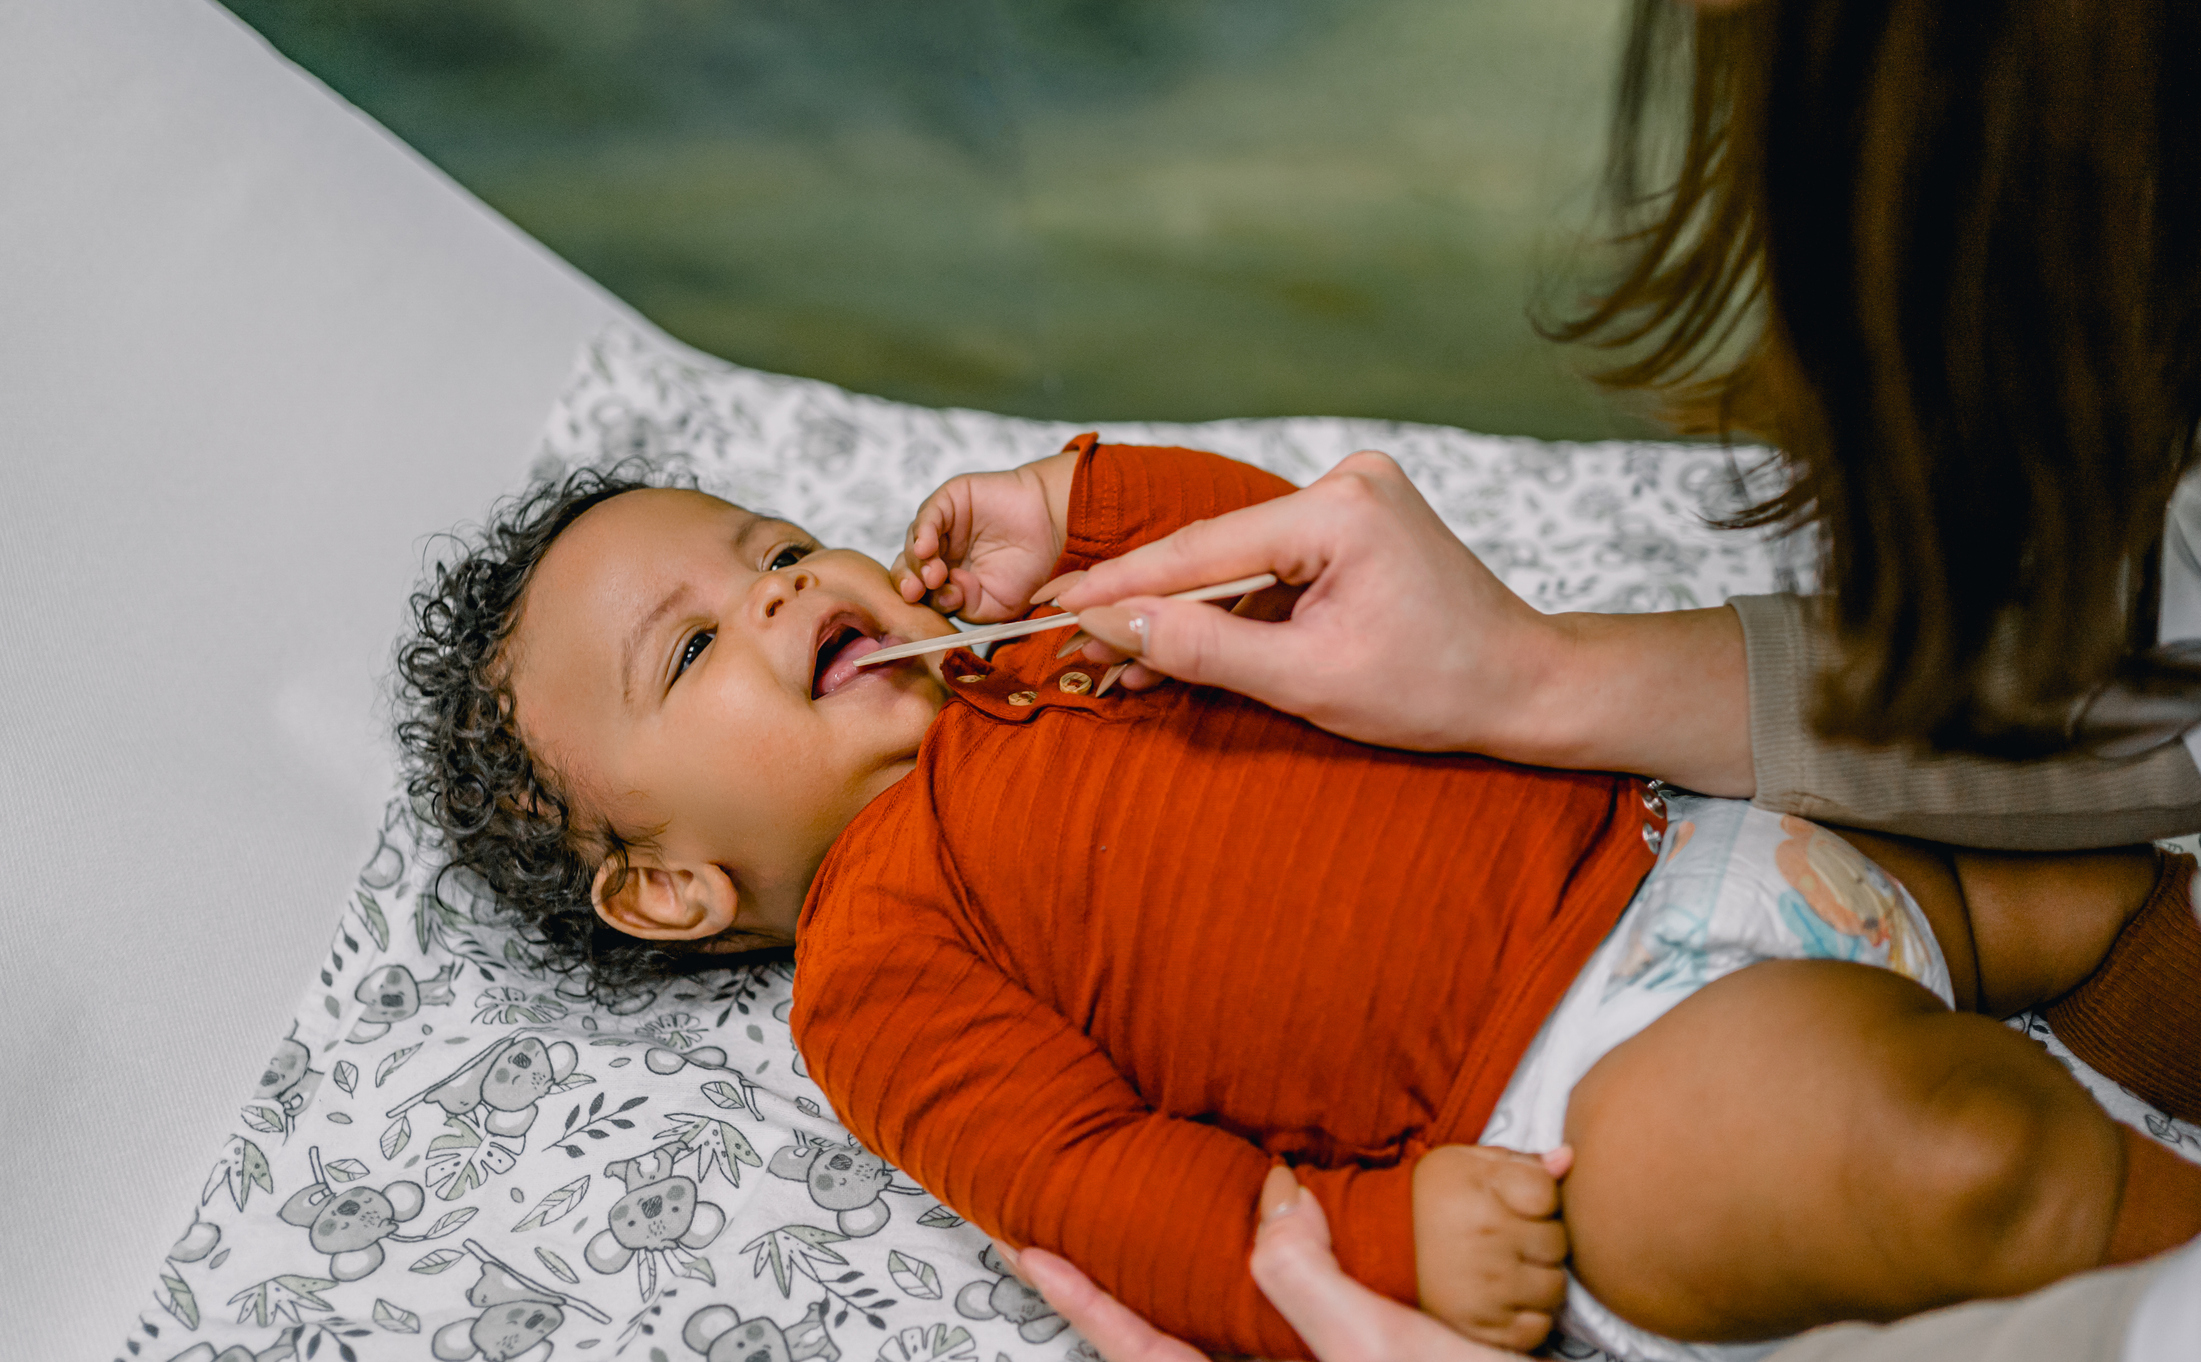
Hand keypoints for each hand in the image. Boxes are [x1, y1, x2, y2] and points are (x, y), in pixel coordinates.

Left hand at [892, 454, 1075, 622]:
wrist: (1057, 530)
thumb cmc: (1032, 568)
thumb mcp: (997, 605)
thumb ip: (965, 608)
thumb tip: (939, 598)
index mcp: (949, 580)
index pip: (921, 593)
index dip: (920, 602)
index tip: (938, 606)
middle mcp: (941, 554)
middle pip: (909, 569)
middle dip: (909, 583)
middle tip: (916, 593)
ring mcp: (943, 527)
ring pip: (914, 545)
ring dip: (918, 562)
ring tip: (934, 574)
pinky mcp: (948, 501)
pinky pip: (927, 517)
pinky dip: (923, 533)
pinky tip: (926, 548)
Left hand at [1010, 1166, 1530, 1361]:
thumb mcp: (1374, 1342)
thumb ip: (1304, 1275)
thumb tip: (1269, 1200)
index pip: (1137, 1348)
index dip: (1079, 1298)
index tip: (1027, 1248)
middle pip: (1172, 1343)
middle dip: (1123, 1293)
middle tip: (1076, 1237)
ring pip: (1227, 1332)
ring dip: (1193, 1284)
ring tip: (1155, 1234)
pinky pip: (1288, 1326)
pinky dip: (1271, 1281)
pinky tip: (1274, 1248)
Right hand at [1046, 450, 1569, 752]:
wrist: (1525, 687)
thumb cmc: (1436, 690)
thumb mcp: (1307, 679)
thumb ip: (1203, 647)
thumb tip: (1112, 623)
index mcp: (1340, 508)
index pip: (1202, 549)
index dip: (1121, 586)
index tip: (1053, 609)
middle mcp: (1345, 482)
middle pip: (1214, 550)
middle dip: (1144, 605)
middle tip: (1067, 642)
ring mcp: (1352, 498)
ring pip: (1237, 563)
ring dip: (1182, 613)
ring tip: (1109, 657)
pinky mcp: (1354, 524)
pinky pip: (1269, 568)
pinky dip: (1228, 610)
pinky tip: (1173, 644)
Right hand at [1412, 1145, 1571, 1351]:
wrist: (1375, 1244)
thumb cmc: (1428, 1197)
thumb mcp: (1466, 1163)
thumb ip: (1519, 1161)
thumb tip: (1568, 1158)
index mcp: (1483, 1189)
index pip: (1550, 1193)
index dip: (1540, 1197)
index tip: (1517, 1201)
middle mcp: (1487, 1237)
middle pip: (1557, 1243)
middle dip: (1542, 1238)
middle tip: (1513, 1236)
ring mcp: (1486, 1286)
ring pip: (1554, 1288)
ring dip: (1539, 1279)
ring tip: (1511, 1266)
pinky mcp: (1481, 1326)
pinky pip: (1535, 1328)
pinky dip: (1528, 1316)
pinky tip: (1506, 1297)